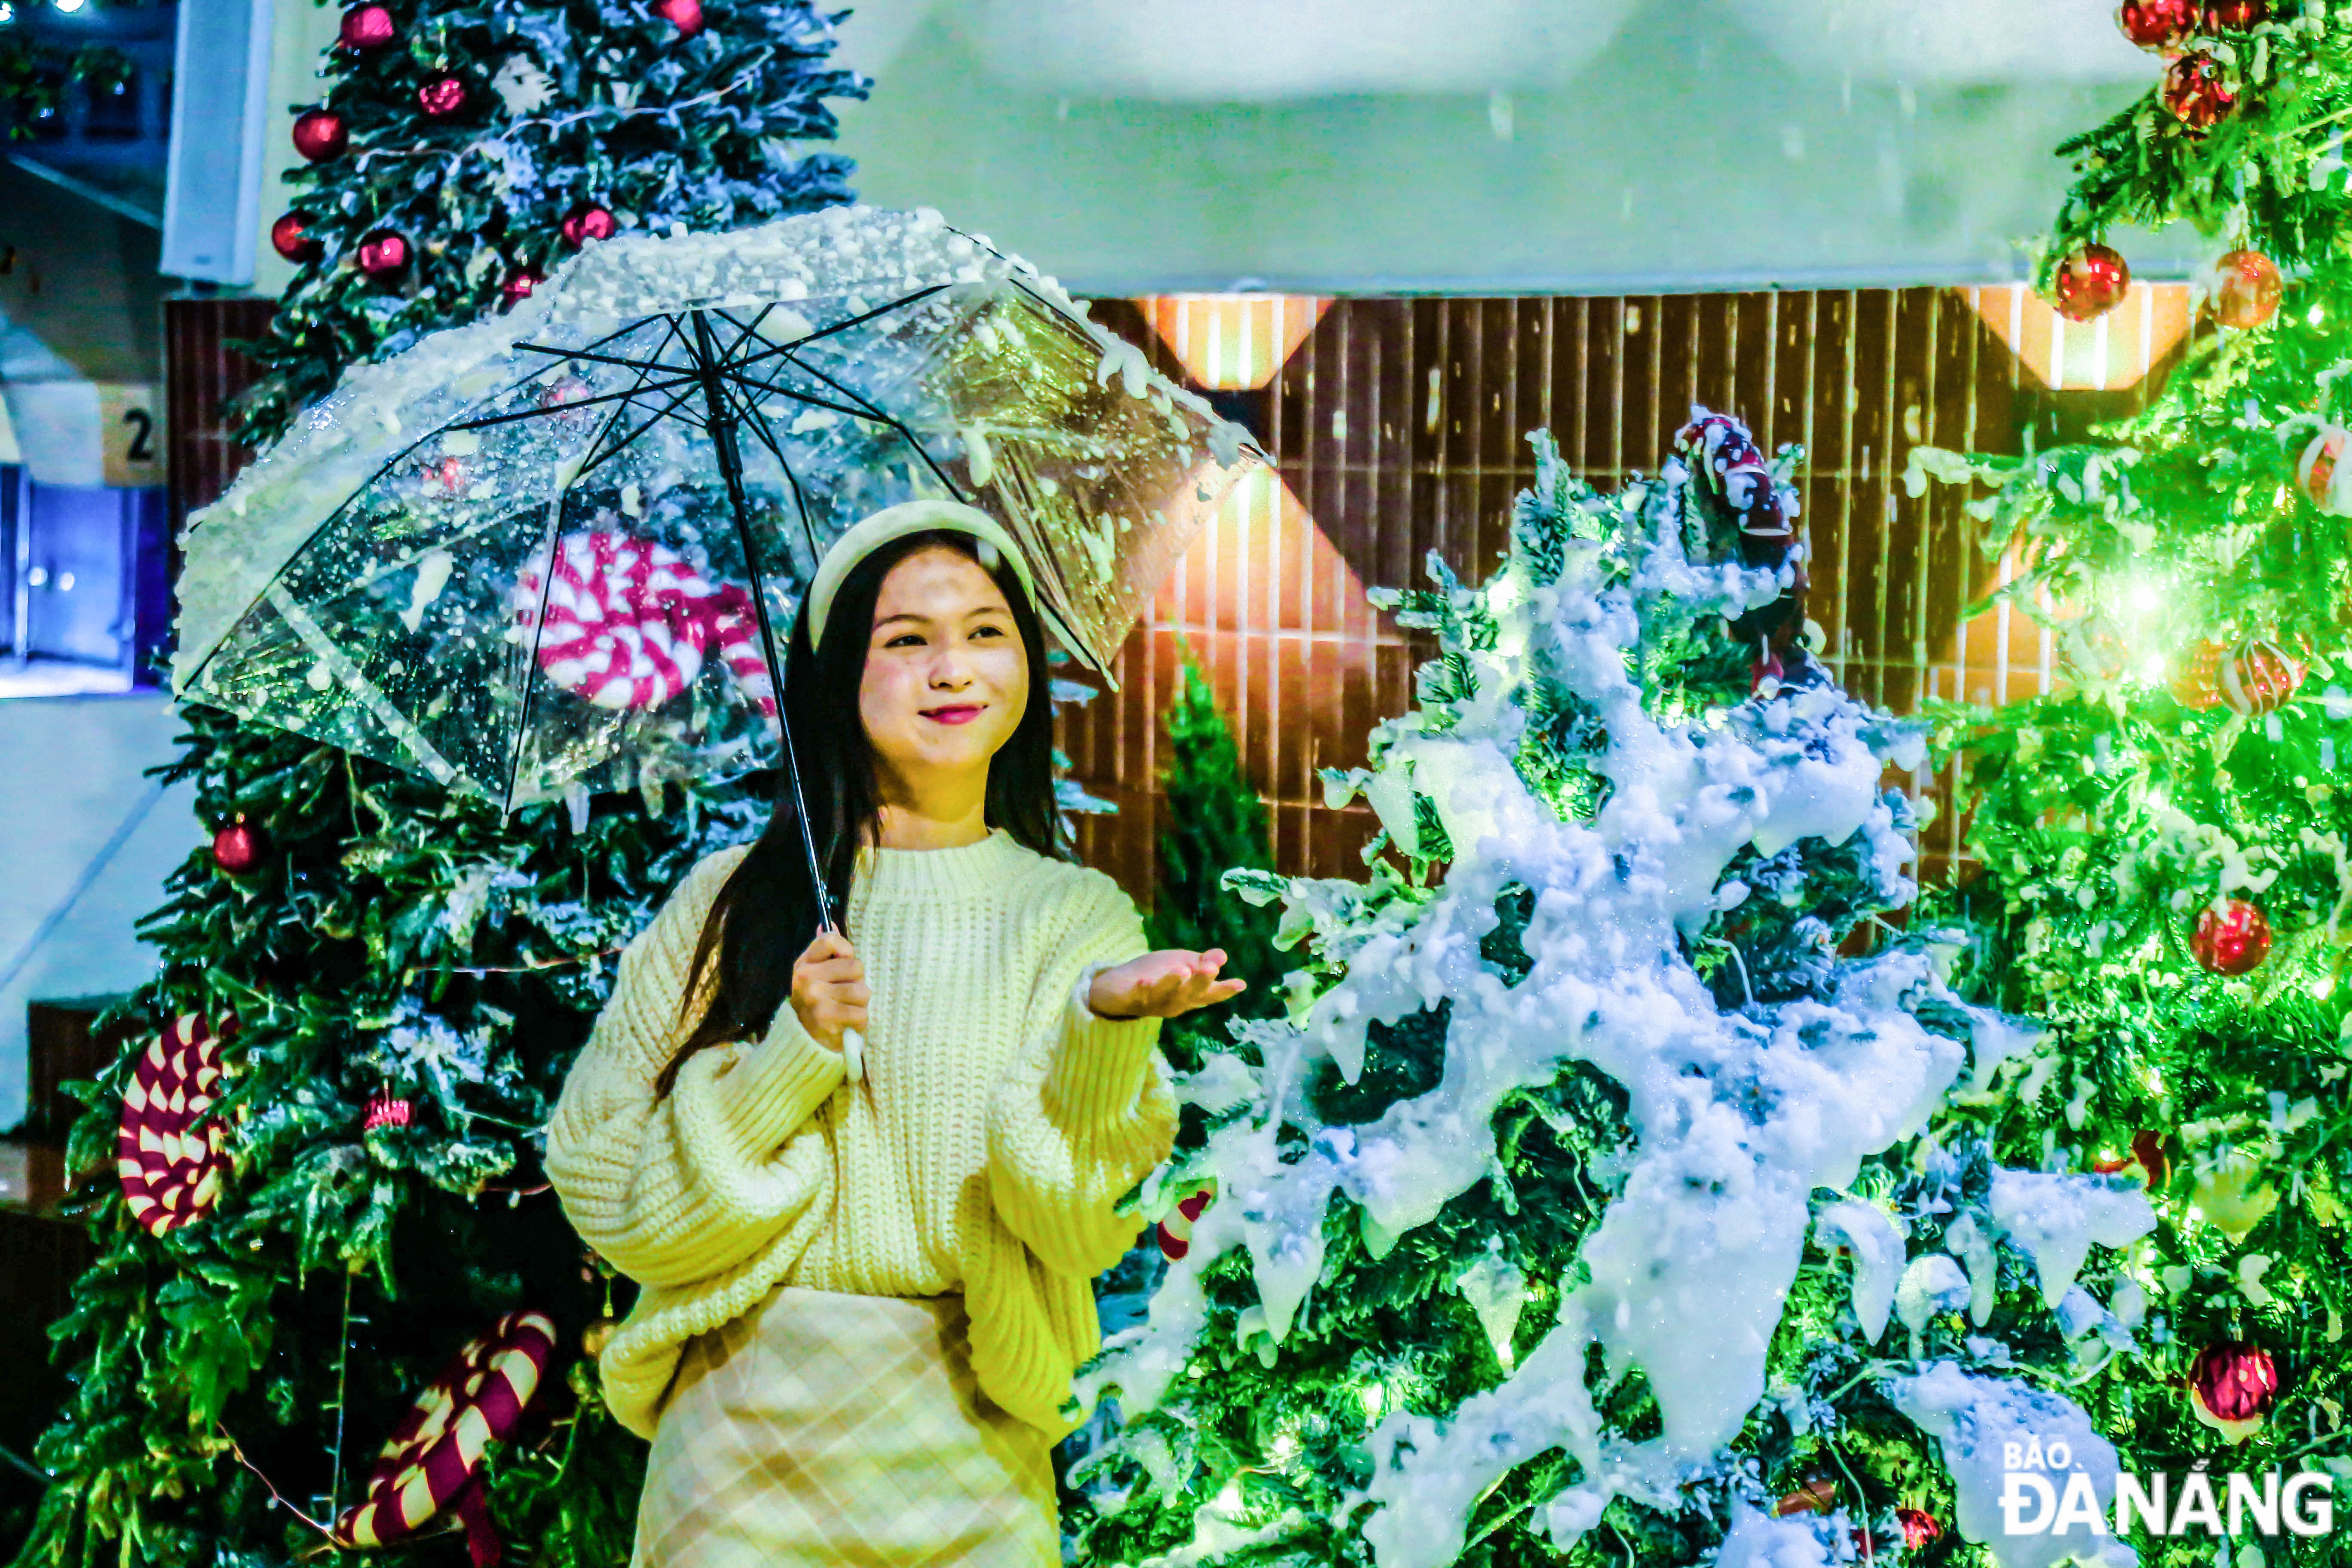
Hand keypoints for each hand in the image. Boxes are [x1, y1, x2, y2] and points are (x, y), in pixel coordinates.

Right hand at [790, 930, 867, 1052]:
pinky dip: (859, 1021)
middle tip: (845, 994)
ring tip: (846, 1009)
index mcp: (803, 965)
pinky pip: (862, 1013)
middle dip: (858, 981)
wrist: (804, 1042)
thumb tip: (829, 924)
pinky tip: (847, 1023)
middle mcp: (806, 979)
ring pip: (863, 991)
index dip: (846, 950)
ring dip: (860, 1003)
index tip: (845, 963)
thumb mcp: (814, 974)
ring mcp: (816, 998)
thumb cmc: (817, 1003)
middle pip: (855, 966)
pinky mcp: (827, 1018)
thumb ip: (824, 950)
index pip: (830, 940)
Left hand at [1088, 949, 1244, 1019]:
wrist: (1115, 988)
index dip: (1224, 990)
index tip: (1240, 984)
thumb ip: (1201, 962)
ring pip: (1166, 996)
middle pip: (1190, 995)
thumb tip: (1222, 956)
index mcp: (1188, 995)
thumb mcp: (1181, 964)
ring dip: (1173, 984)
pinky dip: (1141, 990)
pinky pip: (1136, 996)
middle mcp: (1174, 1003)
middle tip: (1211, 969)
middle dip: (1200, 983)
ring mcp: (1152, 1003)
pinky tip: (1144, 981)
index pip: (1209, 994)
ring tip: (1183, 970)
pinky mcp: (1130, 1000)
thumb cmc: (1154, 976)